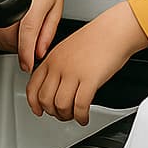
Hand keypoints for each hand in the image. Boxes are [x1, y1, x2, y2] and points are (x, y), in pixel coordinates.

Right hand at [0, 0, 70, 70]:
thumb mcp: (57, 6)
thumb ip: (47, 31)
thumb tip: (40, 51)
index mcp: (34, 5)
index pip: (26, 36)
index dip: (25, 55)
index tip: (27, 66)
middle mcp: (15, 2)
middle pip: (6, 38)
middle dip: (16, 50)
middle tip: (28, 53)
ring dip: (5, 43)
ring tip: (20, 42)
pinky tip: (10, 30)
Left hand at [27, 1, 147, 124]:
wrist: (115, 30)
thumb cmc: (96, 38)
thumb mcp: (67, 49)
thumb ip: (57, 66)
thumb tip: (54, 86)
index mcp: (52, 58)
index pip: (33, 87)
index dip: (34, 104)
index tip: (39, 111)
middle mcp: (59, 66)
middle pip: (45, 99)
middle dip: (52, 112)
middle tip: (61, 114)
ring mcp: (73, 73)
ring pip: (60, 105)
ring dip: (66, 116)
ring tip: (74, 116)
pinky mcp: (90, 80)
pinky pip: (79, 106)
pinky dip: (81, 117)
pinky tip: (84, 117)